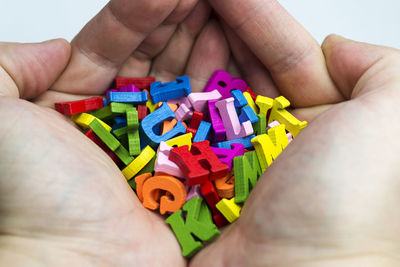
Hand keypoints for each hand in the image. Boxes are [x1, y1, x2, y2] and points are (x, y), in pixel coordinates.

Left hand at [0, 0, 231, 264]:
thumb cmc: (30, 196)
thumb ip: (7, 67)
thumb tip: (55, 46)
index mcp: (70, 107)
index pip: (110, 45)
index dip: (140, 14)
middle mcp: (112, 125)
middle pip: (150, 62)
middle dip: (176, 25)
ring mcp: (150, 147)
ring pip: (179, 87)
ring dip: (199, 49)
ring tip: (223, 14)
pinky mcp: (180, 170)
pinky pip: (201, 122)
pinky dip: (215, 92)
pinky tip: (230, 61)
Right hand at [189, 0, 399, 265]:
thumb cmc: (345, 206)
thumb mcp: (394, 123)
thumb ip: (380, 70)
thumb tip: (333, 46)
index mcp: (329, 123)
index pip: (290, 57)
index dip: (260, 20)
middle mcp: (285, 140)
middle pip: (249, 71)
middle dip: (224, 31)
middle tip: (195, 2)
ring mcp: (242, 159)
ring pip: (217, 96)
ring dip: (198, 58)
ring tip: (177, 22)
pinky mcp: (207, 179)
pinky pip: (190, 129)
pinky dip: (178, 101)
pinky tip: (166, 72)